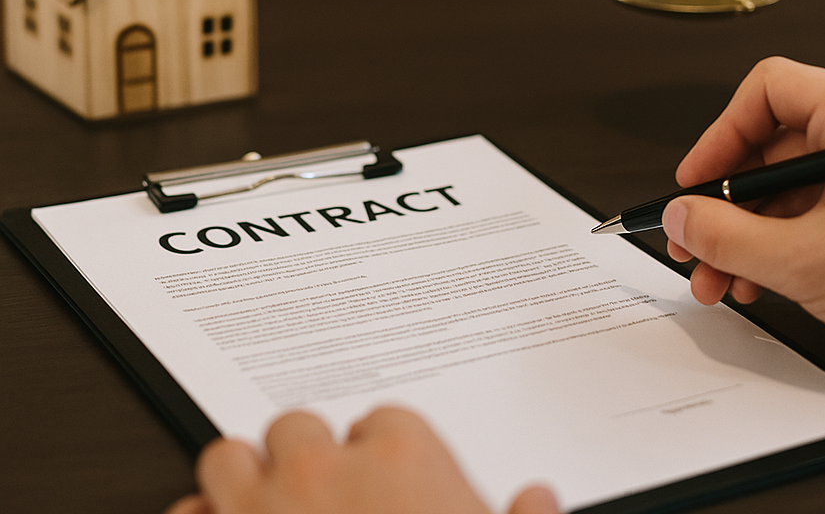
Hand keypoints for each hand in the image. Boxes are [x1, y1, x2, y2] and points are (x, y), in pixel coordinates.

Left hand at [165, 407, 557, 513]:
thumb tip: (540, 498)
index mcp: (400, 456)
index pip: (383, 419)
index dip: (383, 453)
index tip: (387, 482)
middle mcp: (325, 467)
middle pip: (297, 424)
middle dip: (304, 456)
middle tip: (319, 494)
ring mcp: (264, 505)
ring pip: (228, 455)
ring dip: (239, 479)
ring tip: (259, 505)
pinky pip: (185, 512)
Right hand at [663, 56, 824, 386]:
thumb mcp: (804, 260)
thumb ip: (727, 236)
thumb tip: (682, 217)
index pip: (767, 90)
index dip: (721, 133)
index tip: (698, 179)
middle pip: (766, 145)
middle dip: (724, 200)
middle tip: (694, 236)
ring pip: (780, 185)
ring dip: (742, 231)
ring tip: (718, 274)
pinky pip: (803, 208)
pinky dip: (772, 241)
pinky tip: (753, 279)